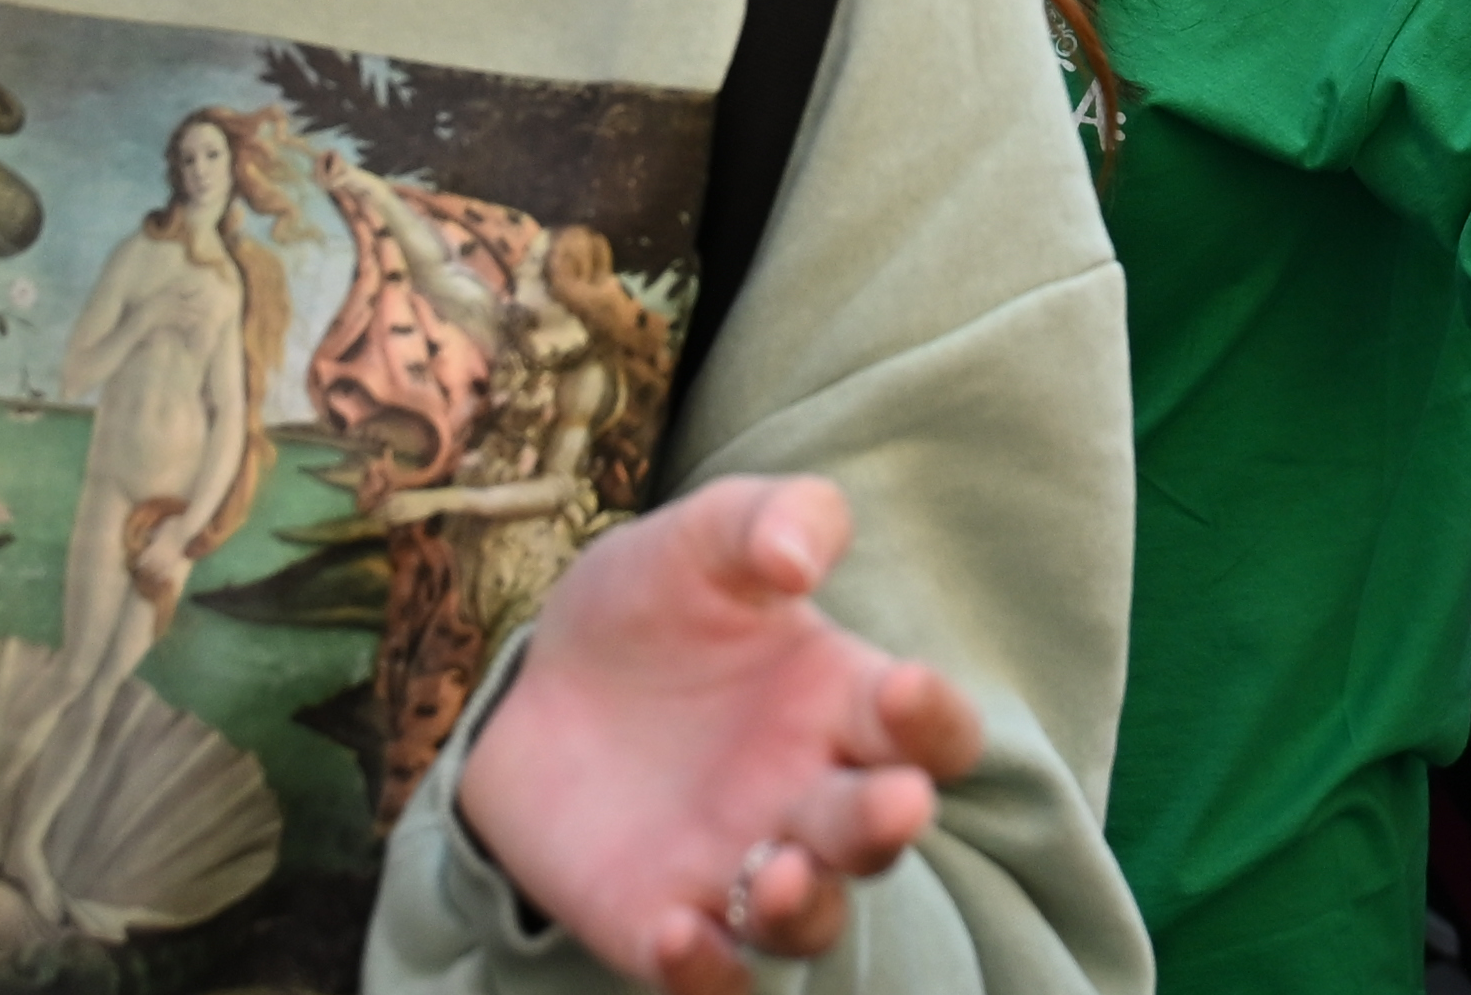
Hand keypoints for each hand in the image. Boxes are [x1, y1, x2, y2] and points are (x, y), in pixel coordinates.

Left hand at [454, 476, 978, 992]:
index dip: (935, 720)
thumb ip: (767, 521)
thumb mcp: (701, 539)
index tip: (907, 687)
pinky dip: (706, 969)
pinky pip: (711, 973)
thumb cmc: (649, 605)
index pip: (930, 731)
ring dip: (805, 909)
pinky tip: (677, 935)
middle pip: (877, 833)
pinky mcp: (665, 926)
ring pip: (809, 919)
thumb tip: (798, 558)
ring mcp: (742, 870)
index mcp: (845, 703)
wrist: (535, 687)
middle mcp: (811, 800)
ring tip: (776, 875)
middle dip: (887, 824)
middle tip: (892, 803)